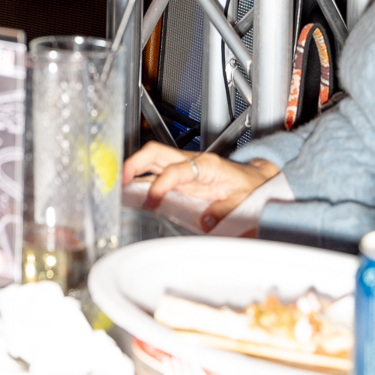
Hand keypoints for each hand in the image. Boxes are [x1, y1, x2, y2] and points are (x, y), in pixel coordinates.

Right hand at [123, 143, 278, 231]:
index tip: (150, 202)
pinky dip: (140, 179)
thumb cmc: (250, 185)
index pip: (175, 170)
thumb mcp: (242, 200)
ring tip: (119, 188)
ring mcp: (184, 166)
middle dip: (134, 163)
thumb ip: (223, 211)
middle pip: (155, 152)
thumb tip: (205, 223)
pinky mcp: (180, 175)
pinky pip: (155, 172)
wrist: (256, 178)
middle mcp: (191, 161)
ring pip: (151, 159)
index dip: (160, 185)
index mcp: (206, 164)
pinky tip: (131, 192)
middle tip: (119, 182)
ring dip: (133, 170)